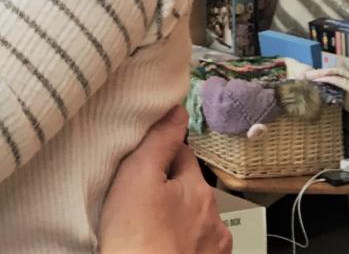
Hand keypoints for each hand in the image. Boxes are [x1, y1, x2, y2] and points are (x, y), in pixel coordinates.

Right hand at [98, 107, 231, 253]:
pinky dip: (180, 242)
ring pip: (192, 218)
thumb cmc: (135, 236)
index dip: (158, 154)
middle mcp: (214, 218)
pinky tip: (159, 245)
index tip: (139, 162)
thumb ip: (159, 140)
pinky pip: (193, 245)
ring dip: (176, 217)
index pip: (182, 153)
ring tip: (147, 225)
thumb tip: (176, 109)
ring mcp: (213, 248)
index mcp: (198, 189)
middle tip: (137, 196)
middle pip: (188, 188)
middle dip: (168, 187)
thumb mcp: (137, 175)